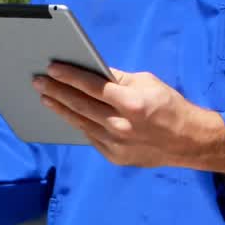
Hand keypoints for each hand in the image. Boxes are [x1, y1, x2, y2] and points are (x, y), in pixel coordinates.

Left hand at [33, 64, 224, 174]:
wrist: (187, 141)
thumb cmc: (168, 105)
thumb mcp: (148, 82)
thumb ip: (119, 79)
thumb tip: (94, 71)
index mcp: (131, 102)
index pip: (92, 86)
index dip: (70, 76)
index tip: (52, 68)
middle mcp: (120, 125)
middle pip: (80, 105)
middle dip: (56, 91)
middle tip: (38, 81)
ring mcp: (116, 144)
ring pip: (80, 122)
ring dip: (60, 108)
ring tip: (46, 97)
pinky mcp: (115, 156)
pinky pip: (91, 136)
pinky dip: (78, 124)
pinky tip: (67, 113)